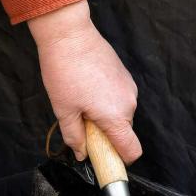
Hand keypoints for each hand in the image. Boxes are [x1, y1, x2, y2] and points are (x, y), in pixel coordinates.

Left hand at [28, 0, 141, 163]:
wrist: (69, 35)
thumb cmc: (64, 73)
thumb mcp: (64, 111)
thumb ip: (75, 136)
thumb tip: (81, 153)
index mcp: (116, 116)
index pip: (132, 150)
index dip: (120, 160)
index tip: (104, 160)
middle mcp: (129, 103)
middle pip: (123, 132)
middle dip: (104, 134)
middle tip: (80, 121)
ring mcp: (129, 87)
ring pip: (119, 114)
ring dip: (103, 116)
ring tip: (80, 100)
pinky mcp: (124, 76)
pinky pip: (118, 98)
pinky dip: (105, 101)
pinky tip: (86, 88)